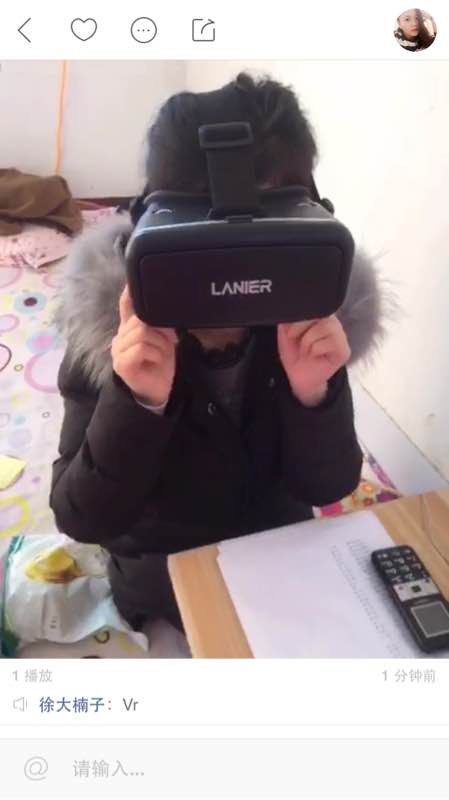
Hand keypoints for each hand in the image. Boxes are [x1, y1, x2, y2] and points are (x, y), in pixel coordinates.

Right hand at [111, 286, 177, 405]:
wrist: (159, 390)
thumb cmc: (160, 363)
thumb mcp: (163, 338)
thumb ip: (159, 323)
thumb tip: (164, 305)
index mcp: (129, 328)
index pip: (126, 305)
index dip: (130, 292)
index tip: (133, 280)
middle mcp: (120, 336)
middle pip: (140, 319)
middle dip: (160, 329)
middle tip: (170, 340)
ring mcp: (118, 350)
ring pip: (142, 333)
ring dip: (160, 343)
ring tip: (162, 353)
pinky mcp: (121, 364)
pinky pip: (141, 348)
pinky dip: (155, 353)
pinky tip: (156, 361)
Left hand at [277, 316, 350, 406]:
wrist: (298, 376)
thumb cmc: (294, 352)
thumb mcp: (285, 330)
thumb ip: (290, 315)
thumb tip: (292, 307)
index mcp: (320, 314)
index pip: (312, 304)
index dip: (298, 316)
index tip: (290, 332)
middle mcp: (333, 321)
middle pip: (319, 312)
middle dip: (300, 328)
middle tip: (296, 341)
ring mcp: (340, 335)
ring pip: (324, 326)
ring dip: (307, 341)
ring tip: (306, 350)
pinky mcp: (344, 350)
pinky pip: (328, 342)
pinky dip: (315, 350)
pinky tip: (314, 356)